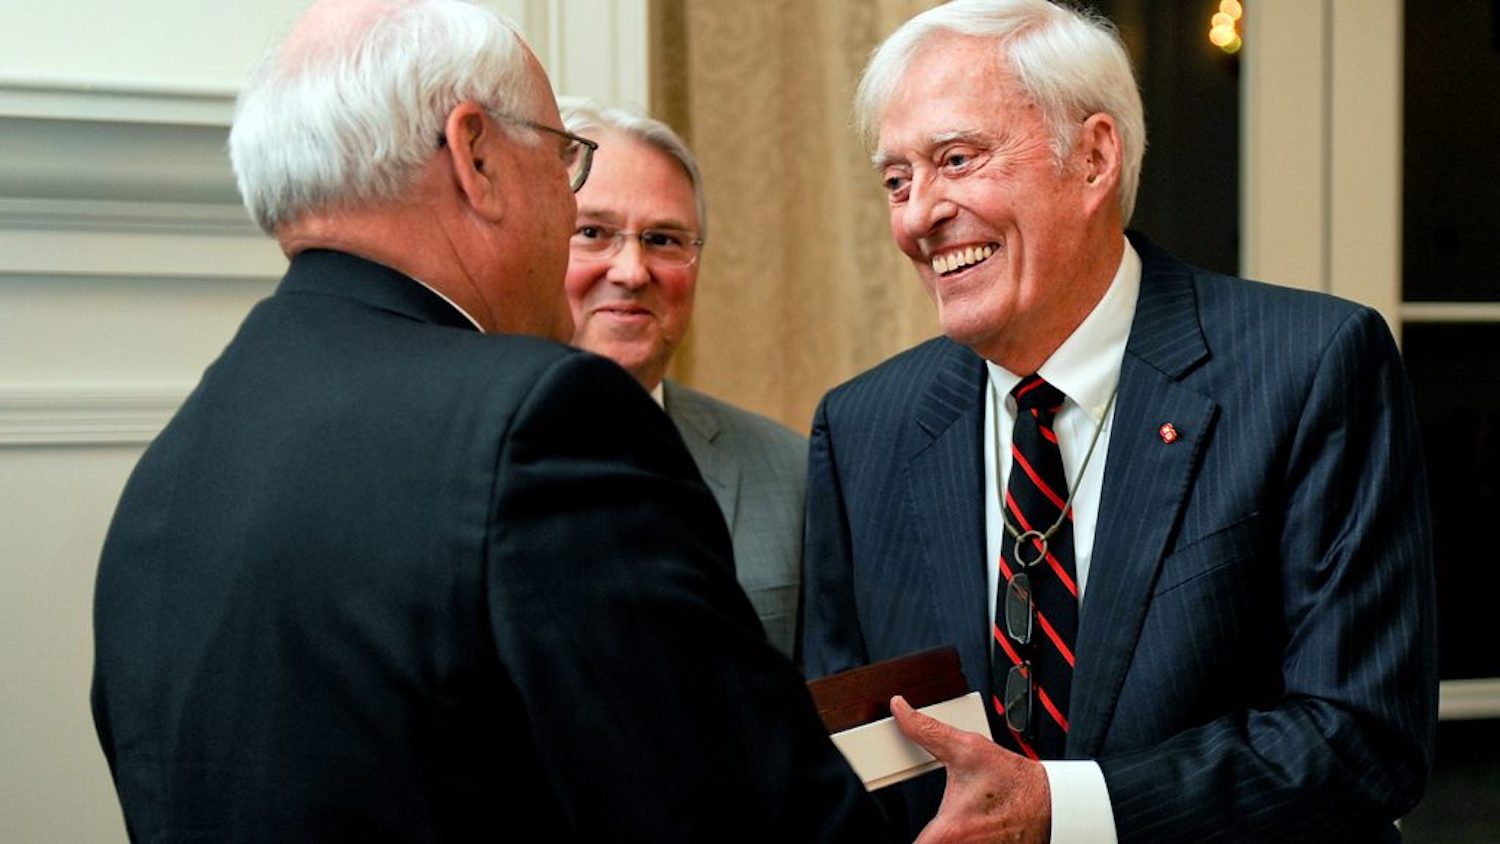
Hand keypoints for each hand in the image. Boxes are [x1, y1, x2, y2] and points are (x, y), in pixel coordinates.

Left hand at [891, 695, 1050, 843]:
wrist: (1049, 803)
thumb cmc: (1014, 782)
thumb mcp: (968, 748)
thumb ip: (927, 730)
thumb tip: (901, 711)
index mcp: (948, 831)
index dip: (894, 834)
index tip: (883, 828)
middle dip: (924, 832)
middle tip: (937, 813)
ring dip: (941, 837)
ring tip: (956, 818)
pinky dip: (957, 840)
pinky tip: (967, 826)